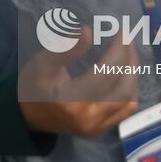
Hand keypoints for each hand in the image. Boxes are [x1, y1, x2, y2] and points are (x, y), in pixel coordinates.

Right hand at [18, 29, 139, 136]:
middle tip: (127, 39)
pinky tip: (125, 73)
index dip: (117, 50)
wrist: (27, 116)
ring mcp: (96, 127)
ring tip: (128, 53)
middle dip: (130, 60)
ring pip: (128, 100)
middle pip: (123, 88)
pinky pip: (125, 110)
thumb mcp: (42, 63)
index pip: (105, 74)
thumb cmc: (33, 85)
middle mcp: (87, 118)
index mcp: (71, 101)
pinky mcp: (100, 130)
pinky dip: (130, 90)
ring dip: (133, 74)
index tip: (120, 32)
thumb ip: (66, 49)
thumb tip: (88, 32)